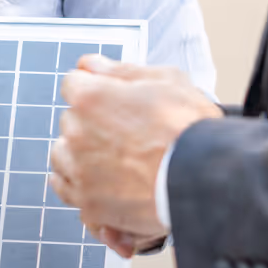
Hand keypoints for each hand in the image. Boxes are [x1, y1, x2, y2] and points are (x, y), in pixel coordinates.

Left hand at [49, 55, 220, 256]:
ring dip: (79, 155)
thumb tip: (92, 64)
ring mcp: (80, 170)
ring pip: (62, 155)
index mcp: (91, 98)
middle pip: (70, 120)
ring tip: (112, 160)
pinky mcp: (88, 203)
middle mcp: (77, 133)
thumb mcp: (167, 81)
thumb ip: (122, 70)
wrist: (206, 181)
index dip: (95, 89)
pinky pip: (67, 189)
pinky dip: (78, 186)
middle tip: (125, 132)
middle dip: (91, 123)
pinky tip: (98, 182)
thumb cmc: (191, 131)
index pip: (73, 83)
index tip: (109, 99)